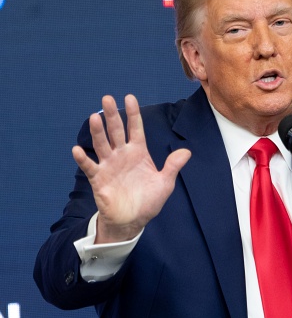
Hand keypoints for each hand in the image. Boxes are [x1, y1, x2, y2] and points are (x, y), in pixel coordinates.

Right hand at [72, 94, 190, 243]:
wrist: (133, 220)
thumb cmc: (149, 201)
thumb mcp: (165, 183)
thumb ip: (173, 166)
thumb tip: (187, 151)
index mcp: (138, 153)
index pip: (135, 129)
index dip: (133, 114)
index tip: (130, 97)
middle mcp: (122, 155)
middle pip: (116, 131)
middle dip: (112, 115)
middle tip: (107, 98)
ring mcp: (109, 165)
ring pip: (102, 144)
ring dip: (98, 131)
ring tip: (95, 117)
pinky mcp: (99, 179)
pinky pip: (90, 167)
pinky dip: (83, 159)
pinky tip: (78, 150)